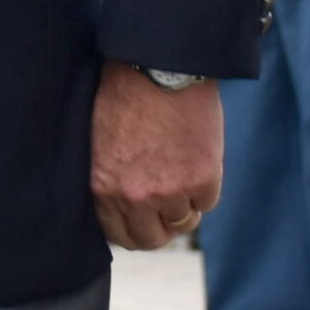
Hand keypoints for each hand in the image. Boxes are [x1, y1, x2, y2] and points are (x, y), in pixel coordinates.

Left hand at [90, 61, 220, 249]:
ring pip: (183, 222)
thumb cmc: (125, 97)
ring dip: (184, 206)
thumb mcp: (103, 144)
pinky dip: (205, 189)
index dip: (133, 229)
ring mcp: (170, 192)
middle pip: (151, 239)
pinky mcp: (202, 180)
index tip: (142, 220)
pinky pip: (207, 202)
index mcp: (103, 187)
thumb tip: (127, 206)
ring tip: (181, 175)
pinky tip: (196, 160)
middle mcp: (134, 197)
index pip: (119, 235)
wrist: (158, 69)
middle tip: (167, 210)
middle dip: (160, 227)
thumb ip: (112, 179)